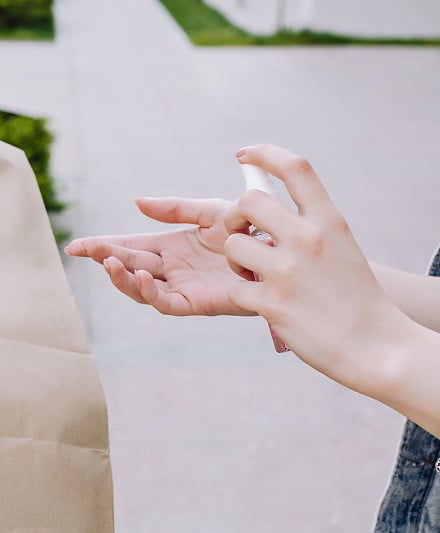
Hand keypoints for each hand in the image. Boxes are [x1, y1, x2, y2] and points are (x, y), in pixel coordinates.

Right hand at [64, 197, 253, 315]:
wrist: (282, 249)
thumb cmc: (250, 230)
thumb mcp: (208, 212)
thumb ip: (173, 209)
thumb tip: (137, 204)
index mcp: (170, 247)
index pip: (129, 247)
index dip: (103, 246)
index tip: (75, 246)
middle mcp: (171, 268)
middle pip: (128, 266)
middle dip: (104, 258)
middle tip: (82, 250)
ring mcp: (182, 286)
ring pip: (140, 287)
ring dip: (121, 277)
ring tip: (108, 262)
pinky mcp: (196, 302)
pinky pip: (166, 302)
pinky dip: (150, 292)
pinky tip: (143, 277)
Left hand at [223, 144, 410, 387]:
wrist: (377, 347)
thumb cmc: (356, 299)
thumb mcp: (342, 248)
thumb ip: (310, 228)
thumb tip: (271, 212)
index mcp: (329, 221)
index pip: (297, 168)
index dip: (265, 154)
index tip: (245, 154)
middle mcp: (309, 239)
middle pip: (249, 202)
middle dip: (234, 217)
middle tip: (240, 235)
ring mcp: (288, 271)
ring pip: (233, 245)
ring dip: (234, 261)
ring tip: (251, 276)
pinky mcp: (272, 302)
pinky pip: (235, 288)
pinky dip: (242, 295)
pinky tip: (262, 302)